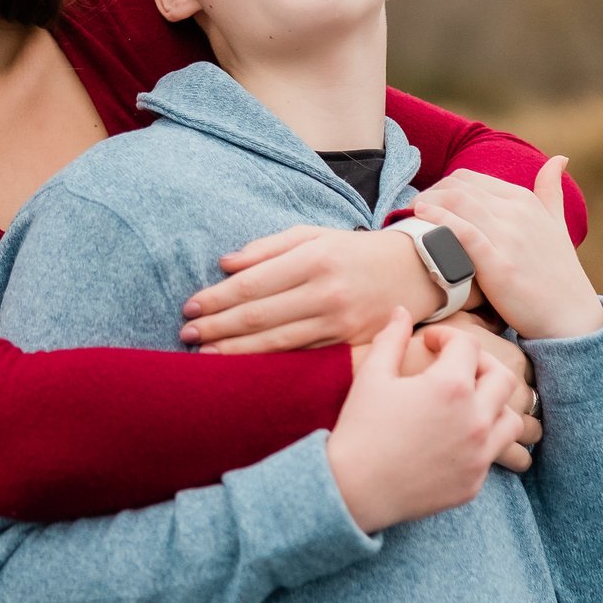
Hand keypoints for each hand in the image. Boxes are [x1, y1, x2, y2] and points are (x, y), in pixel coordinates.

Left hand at [182, 225, 439, 352]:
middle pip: (259, 316)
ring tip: (204, 355)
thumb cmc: (355, 251)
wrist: (416, 272)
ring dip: (235, 351)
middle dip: (217, 328)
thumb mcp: (314, 236)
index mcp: (314, 259)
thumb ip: (268, 248)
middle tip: (186, 335)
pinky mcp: (349, 346)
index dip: (217, 298)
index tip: (190, 308)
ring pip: (276, 343)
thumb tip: (226, 264)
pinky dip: (269, 362)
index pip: (253, 284)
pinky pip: (301, 356)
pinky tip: (244, 366)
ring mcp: (339, 324)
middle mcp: (326, 293)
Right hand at [328, 309, 527, 534]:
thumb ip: (392, 338)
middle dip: (479, 364)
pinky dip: (481, 440)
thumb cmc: (360, 429)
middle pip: (501, 377)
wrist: (354, 489)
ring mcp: (478, 453)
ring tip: (465, 403)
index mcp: (450, 386)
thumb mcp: (372, 376)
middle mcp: (474, 418)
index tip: (429, 343)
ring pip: (510, 418)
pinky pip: (493, 453)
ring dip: (492, 404)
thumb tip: (401, 312)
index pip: (467, 344)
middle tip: (453, 367)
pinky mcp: (475, 481)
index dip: (446, 336)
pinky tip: (454, 437)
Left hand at [410, 159, 602, 341]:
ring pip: (456, 202)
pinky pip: (462, 232)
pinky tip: (419, 217)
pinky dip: (438, 219)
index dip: (440, 187)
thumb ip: (551, 191)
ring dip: (425, 202)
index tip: (425, 201)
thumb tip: (560, 158)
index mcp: (525, 200)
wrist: (570, 317)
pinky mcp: (498, 264)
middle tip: (409, 209)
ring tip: (408, 214)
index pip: (469, 178)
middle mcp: (517, 212)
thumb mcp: (557, 225)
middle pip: (457, 187)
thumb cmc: (559, 273)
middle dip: (428, 193)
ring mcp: (508, 237)